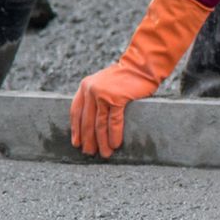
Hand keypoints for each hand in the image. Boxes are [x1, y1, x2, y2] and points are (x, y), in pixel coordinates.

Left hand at [69, 0, 209, 157]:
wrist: (142, 66)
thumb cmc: (127, 77)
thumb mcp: (105, 84)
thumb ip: (97, 97)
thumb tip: (94, 121)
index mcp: (85, 86)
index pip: (76, 111)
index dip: (76, 129)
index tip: (76, 142)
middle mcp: (90, 90)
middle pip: (87, 120)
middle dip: (88, 139)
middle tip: (90, 153)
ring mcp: (102, 94)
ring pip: (99, 124)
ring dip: (101, 141)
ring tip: (104, 153)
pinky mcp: (116, 98)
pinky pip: (113, 121)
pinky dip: (114, 135)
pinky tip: (115, 144)